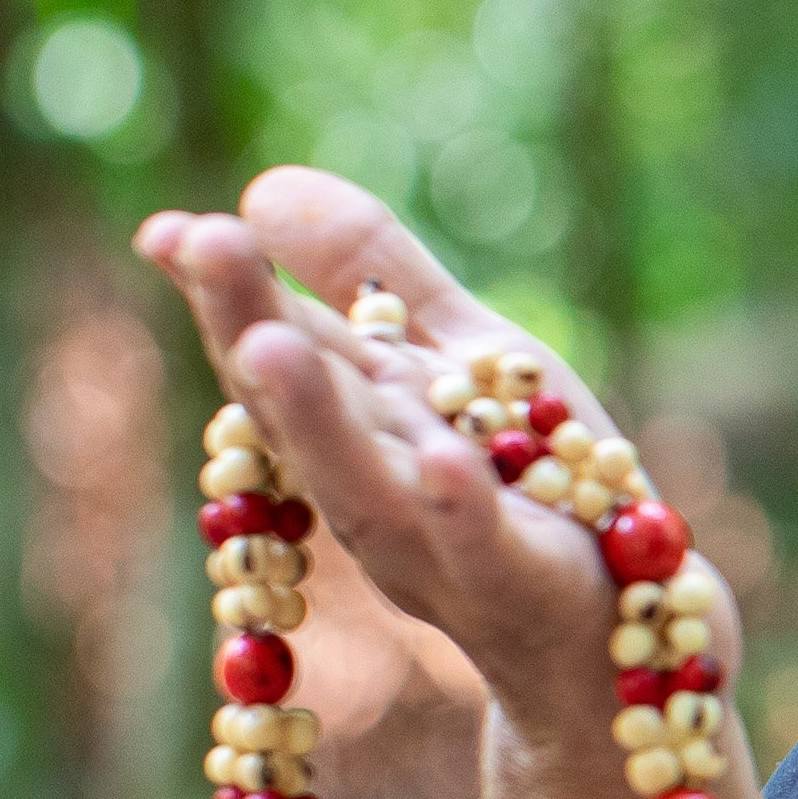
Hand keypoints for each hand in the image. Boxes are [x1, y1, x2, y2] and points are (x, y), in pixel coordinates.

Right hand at [133, 170, 643, 730]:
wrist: (627, 615)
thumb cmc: (528, 476)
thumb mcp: (455, 350)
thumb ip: (368, 269)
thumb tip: (258, 183)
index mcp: (355, 421)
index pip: (273, 348)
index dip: (223, 289)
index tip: (170, 230)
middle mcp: (372, 484)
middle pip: (300, 406)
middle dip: (247, 325)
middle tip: (202, 244)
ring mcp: (436, 543)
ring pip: (362, 480)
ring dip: (315, 416)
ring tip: (269, 342)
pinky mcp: (516, 580)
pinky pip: (481, 541)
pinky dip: (458, 504)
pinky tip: (441, 457)